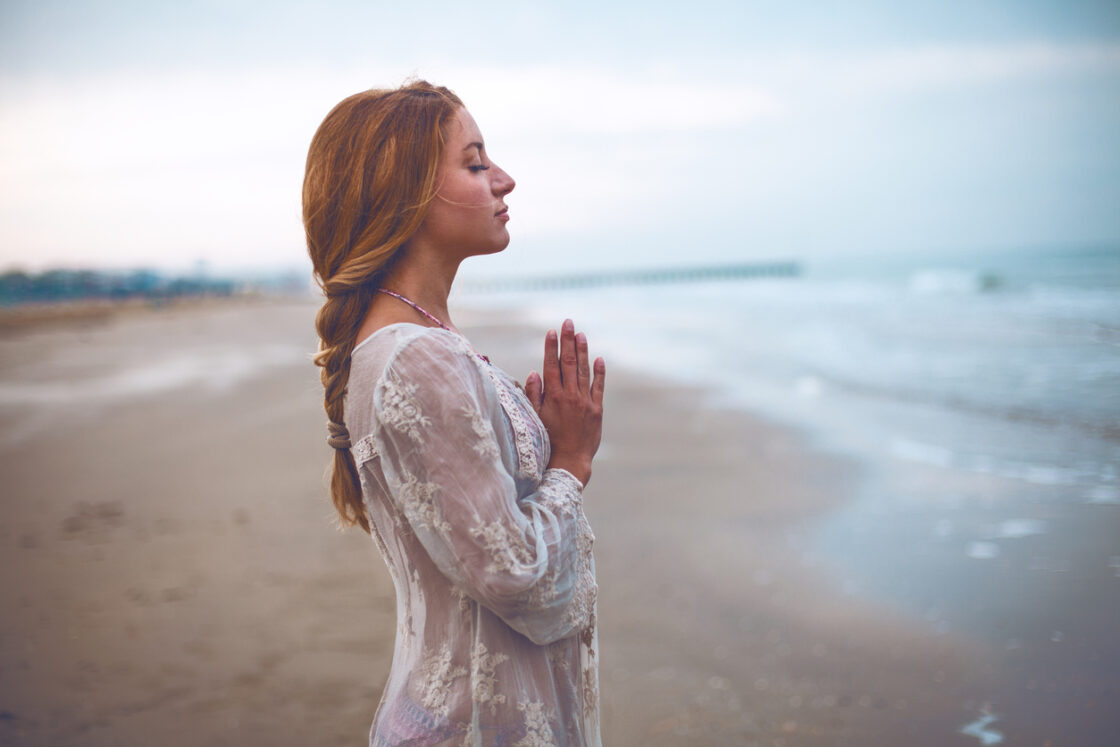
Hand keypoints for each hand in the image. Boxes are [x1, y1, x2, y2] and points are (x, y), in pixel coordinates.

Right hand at [524, 319, 604, 485]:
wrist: (569, 462)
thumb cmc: (547, 442)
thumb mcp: (535, 418)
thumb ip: (534, 394)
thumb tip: (534, 373)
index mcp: (553, 396)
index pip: (552, 365)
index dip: (552, 347)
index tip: (552, 331)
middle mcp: (570, 396)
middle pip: (569, 362)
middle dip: (568, 341)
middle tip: (568, 322)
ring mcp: (585, 402)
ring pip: (584, 371)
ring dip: (583, 351)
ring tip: (581, 334)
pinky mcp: (597, 410)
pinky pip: (598, 387)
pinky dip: (599, 372)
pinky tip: (599, 359)